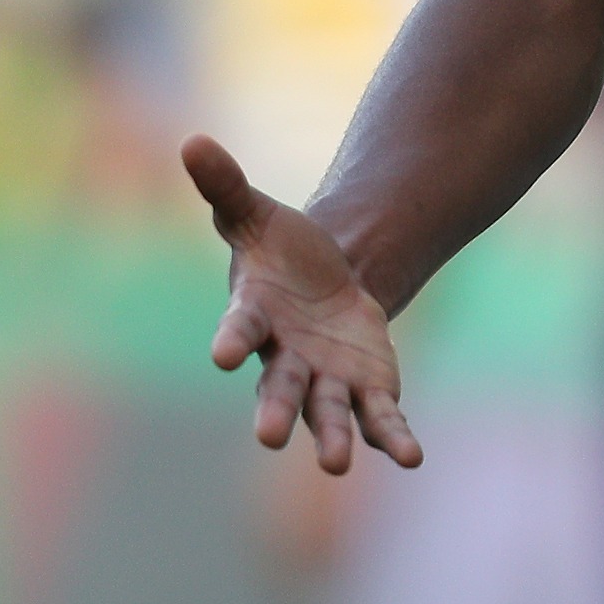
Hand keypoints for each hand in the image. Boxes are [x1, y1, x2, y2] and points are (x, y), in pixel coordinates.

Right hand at [184, 134, 420, 475]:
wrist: (323, 283)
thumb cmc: (280, 252)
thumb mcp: (254, 213)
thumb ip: (225, 185)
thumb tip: (191, 139)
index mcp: (254, 318)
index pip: (239, 329)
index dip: (231, 340)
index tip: (222, 354)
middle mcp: (285, 360)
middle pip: (279, 388)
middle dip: (276, 411)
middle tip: (269, 437)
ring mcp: (326, 379)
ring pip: (327, 414)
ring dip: (333, 439)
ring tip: (337, 464)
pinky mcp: (366, 387)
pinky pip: (380, 418)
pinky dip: (393, 438)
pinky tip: (412, 458)